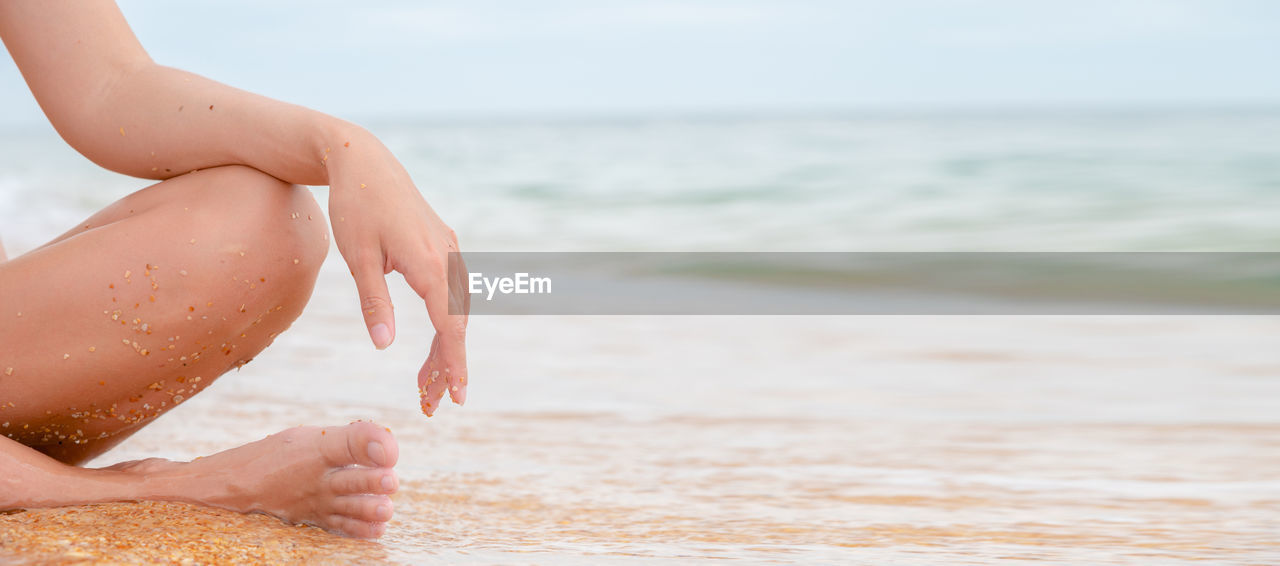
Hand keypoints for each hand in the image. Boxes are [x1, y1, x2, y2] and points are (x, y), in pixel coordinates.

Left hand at [324, 127, 468, 415]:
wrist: (365, 160)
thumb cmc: (356, 206)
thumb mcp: (357, 259)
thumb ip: (374, 303)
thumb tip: (384, 347)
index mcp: (427, 262)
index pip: (448, 325)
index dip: (454, 363)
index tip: (458, 396)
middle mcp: (446, 257)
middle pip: (455, 324)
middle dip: (446, 366)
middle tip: (433, 405)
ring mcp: (448, 250)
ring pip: (455, 310)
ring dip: (445, 348)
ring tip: (427, 383)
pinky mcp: (442, 245)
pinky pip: (451, 294)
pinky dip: (445, 324)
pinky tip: (436, 344)